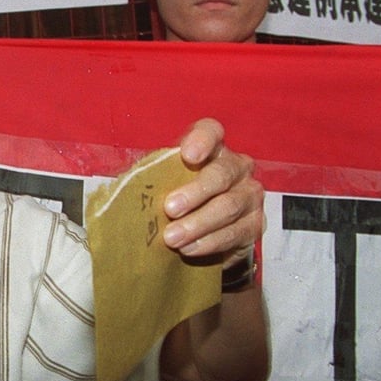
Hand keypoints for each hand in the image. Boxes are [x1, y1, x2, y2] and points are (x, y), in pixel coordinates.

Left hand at [160, 118, 263, 266]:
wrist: (206, 235)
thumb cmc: (180, 201)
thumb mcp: (165, 185)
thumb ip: (154, 180)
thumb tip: (126, 188)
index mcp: (212, 148)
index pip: (211, 132)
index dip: (201, 140)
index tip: (188, 155)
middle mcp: (236, 167)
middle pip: (220, 174)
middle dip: (194, 192)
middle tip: (170, 209)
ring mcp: (249, 194)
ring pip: (228, 206)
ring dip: (198, 223)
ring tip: (173, 237)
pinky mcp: (254, 224)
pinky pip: (235, 233)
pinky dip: (209, 242)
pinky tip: (190, 248)